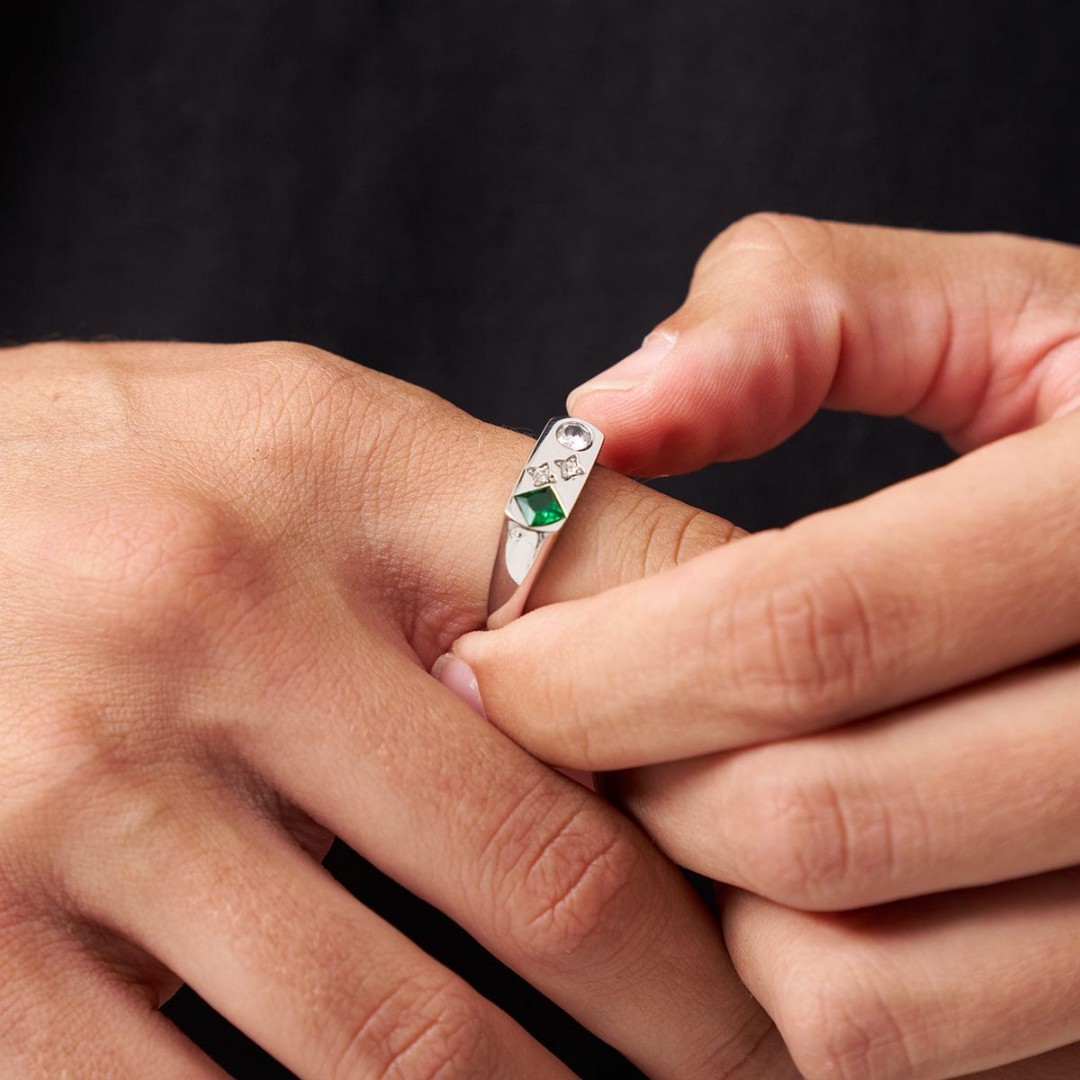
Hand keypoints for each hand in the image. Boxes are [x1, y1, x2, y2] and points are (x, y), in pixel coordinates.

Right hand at [0, 341, 789, 1076]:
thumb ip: (483, 530)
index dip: (755, 766)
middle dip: (696, 1015)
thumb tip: (690, 639)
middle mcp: (210, 614)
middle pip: (548, 876)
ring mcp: (72, 792)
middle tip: (777, 1070)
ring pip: (401, 1045)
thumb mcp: (302, 441)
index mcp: (331, 470)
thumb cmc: (115, 478)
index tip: (818, 880)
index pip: (635, 611)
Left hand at [451, 216, 1079, 1078]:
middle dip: (636, 789)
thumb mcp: (999, 310)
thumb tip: (606, 416)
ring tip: (678, 795)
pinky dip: (808, 988)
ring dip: (713, 912)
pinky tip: (783, 877)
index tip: (489, 662)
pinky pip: (924, 1058)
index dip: (607, 661)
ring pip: (862, 994)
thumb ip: (804, 310)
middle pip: (816, 824)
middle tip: (567, 730)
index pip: (804, 628)